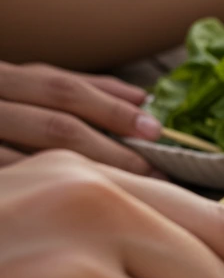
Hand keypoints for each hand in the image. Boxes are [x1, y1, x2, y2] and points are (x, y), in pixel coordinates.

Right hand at [0, 62, 164, 174]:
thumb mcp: (27, 86)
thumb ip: (83, 88)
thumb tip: (142, 98)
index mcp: (3, 78)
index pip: (67, 91)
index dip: (114, 111)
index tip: (155, 131)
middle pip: (59, 127)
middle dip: (113, 151)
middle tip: (153, 171)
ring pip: (41, 159)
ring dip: (93, 175)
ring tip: (132, 190)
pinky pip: (20, 180)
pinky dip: (56, 189)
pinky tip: (87, 199)